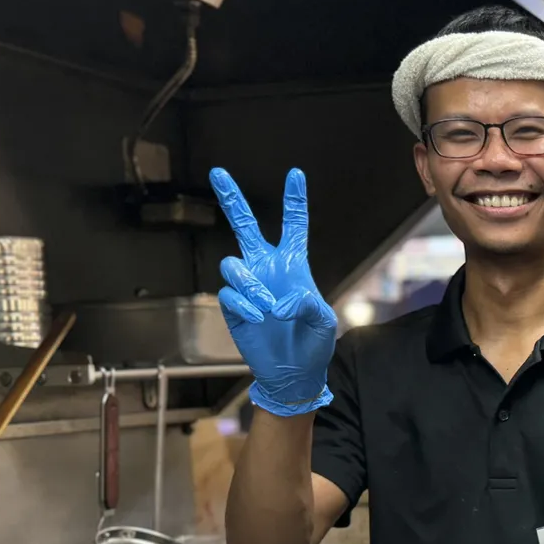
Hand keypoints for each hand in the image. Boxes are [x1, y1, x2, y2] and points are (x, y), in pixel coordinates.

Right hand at [211, 167, 337, 416]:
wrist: (293, 372)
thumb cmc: (314, 344)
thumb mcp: (324, 322)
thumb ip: (309, 304)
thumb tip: (280, 301)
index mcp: (294, 265)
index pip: (294, 226)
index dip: (294, 201)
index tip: (296, 174)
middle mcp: (267, 269)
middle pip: (245, 226)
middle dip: (232, 200)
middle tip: (219, 172)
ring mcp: (248, 286)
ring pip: (233, 265)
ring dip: (250, 284)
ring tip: (267, 307)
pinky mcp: (233, 306)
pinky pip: (229, 294)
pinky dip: (243, 305)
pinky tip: (257, 317)